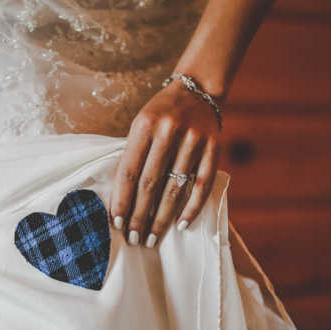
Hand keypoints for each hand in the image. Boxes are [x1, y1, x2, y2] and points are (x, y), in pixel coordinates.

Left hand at [108, 78, 221, 246]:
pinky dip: (192, 207)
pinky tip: (181, 225)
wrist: (197, 90)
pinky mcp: (214, 147)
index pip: (129, 171)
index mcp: (144, 125)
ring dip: (162, 218)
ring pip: (175, 187)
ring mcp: (194, 140)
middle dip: (139, 215)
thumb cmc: (160, 114)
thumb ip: (133, 155)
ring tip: (151, 238)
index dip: (122, 200)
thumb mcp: (141, 125)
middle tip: (133, 239)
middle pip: (150, 183)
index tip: (116, 223)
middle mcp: (169, 131)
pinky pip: (203, 184)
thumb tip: (121, 200)